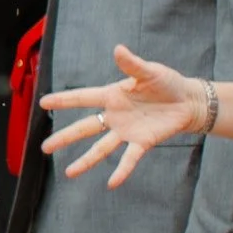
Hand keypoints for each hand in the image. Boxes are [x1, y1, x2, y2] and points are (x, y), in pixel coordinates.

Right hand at [41, 43, 208, 187]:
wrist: (189, 101)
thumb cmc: (167, 83)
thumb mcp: (150, 71)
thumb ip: (132, 64)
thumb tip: (118, 49)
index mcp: (112, 96)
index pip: (82, 98)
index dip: (63, 100)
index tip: (43, 103)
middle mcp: (114, 116)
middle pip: (84, 128)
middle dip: (64, 138)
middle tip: (44, 147)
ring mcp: (127, 131)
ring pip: (100, 148)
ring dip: (85, 160)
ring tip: (69, 172)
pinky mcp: (143, 142)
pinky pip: (129, 158)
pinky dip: (121, 171)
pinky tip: (112, 183)